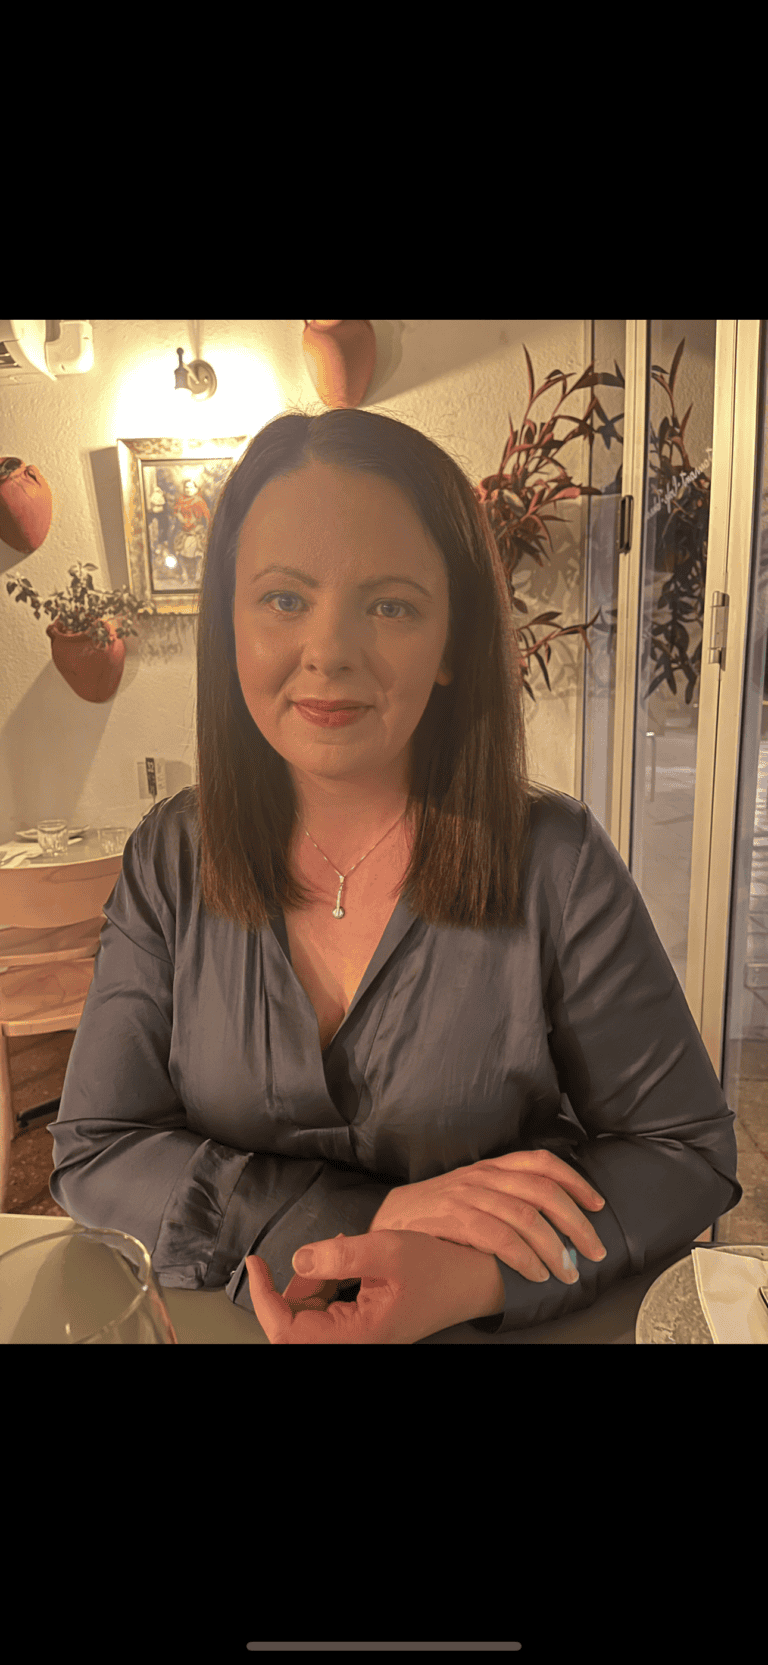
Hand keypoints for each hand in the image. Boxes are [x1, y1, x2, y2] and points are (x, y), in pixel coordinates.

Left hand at [244, 1229, 503, 1343]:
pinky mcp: (360, 1326)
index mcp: (357, 1336)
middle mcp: (354, 1343)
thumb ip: (340, 1256)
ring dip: (313, 1280)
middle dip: (297, 1284)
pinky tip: (345, 1260)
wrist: (470, 1281)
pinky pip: (325, 1309)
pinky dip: (327, 1282)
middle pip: (294, 1322)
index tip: (255, 1262)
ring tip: (342, 1250)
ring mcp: (356, 1336)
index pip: (287, 1331)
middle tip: (324, 1250)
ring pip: (308, 1313)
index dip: (263, 1297)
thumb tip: (297, 1259)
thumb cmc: (437, 1267)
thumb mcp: (388, 1250)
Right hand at [369, 1148, 607, 1284]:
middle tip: (594, 1251)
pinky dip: (524, 1257)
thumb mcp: (472, 1192)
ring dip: (555, 1248)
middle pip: (543, 1191)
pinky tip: (536, 1274)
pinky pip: (499, 1237)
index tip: (598, 1205)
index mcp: (492, 1167)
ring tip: (568, 1273)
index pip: (542, 1162)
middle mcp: (483, 1176)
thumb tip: (552, 1217)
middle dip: (576, 1223)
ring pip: (526, 1216)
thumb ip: (505, 1196)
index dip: (576, 1182)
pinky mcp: (453, 1218)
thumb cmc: (436, 1213)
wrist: (388, 1221)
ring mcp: (467, 1195)